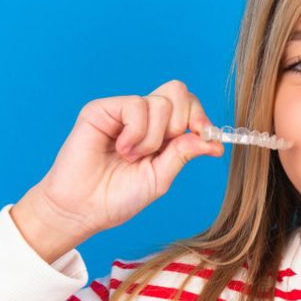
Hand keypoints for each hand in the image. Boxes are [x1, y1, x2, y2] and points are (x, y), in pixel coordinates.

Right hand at [18, 79, 223, 245]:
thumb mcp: (161, 177)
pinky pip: (136, 105)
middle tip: (161, 150)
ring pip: (161, 102)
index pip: (189, 105)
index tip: (205, 135)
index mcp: (162, 132)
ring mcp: (123, 111)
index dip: (201, 117)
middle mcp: (144, 117)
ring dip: (152, 137)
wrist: (85, 208)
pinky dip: (136, 132)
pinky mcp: (103, 109)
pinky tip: (121, 149)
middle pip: (178, 91)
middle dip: (180, 123)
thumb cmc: (119, 196)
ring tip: (131, 157)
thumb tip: (215, 142)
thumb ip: (184, 153)